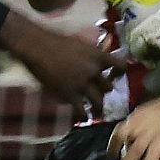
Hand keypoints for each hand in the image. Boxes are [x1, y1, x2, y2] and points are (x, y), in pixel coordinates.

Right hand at [0, 13, 120, 112]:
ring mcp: (83, 84)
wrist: (39, 47)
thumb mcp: (81, 43)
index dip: (119, 73)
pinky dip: (83, 115)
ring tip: (97, 113)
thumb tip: (98, 59)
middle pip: (108, 87)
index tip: (115, 76)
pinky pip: (82, 110)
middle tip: (100, 94)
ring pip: (98, 102)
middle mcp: (94, 71)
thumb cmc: (55, 41)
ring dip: (98, 108)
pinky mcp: (71, 95)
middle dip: (104, 91)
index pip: (120, 66)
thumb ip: (92, 54)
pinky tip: (83, 118)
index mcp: (98, 56)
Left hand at [109, 90, 159, 159]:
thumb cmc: (158, 110)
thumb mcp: (139, 114)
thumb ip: (131, 128)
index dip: (112, 148)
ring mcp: (159, 143)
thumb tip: (123, 145)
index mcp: (134, 123)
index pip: (118, 136)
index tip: (110, 157)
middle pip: (132, 154)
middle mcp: (145, 135)